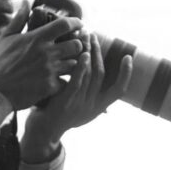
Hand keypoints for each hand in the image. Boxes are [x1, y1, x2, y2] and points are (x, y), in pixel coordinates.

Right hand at [0, 0, 83, 109]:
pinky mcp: (50, 87)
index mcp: (37, 38)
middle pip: (76, 45)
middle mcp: (47, 53)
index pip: (65, 24)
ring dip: (72, 63)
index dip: (76, 22)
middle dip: (77, 45)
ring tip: (66, 64)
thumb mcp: (5, 38)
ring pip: (74, 64)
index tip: (79, 24)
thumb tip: (26, 3)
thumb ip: (19, 19)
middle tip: (73, 47)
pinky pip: (67, 82)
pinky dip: (64, 82)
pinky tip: (59, 82)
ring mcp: (50, 70)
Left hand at [21, 33, 131, 160]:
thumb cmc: (58, 118)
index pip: (119, 90)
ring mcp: (79, 105)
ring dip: (89, 53)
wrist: (42, 134)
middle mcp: (91, 106)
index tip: (128, 57)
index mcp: (97, 108)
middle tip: (93, 35)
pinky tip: (82, 54)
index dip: (126, 74)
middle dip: (98, 52)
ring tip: (85, 36)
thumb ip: (87, 94)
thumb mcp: (78, 109)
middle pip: (100, 74)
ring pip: (89, 75)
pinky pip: (77, 82)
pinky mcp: (66, 103)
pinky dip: (81, 67)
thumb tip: (94, 75)